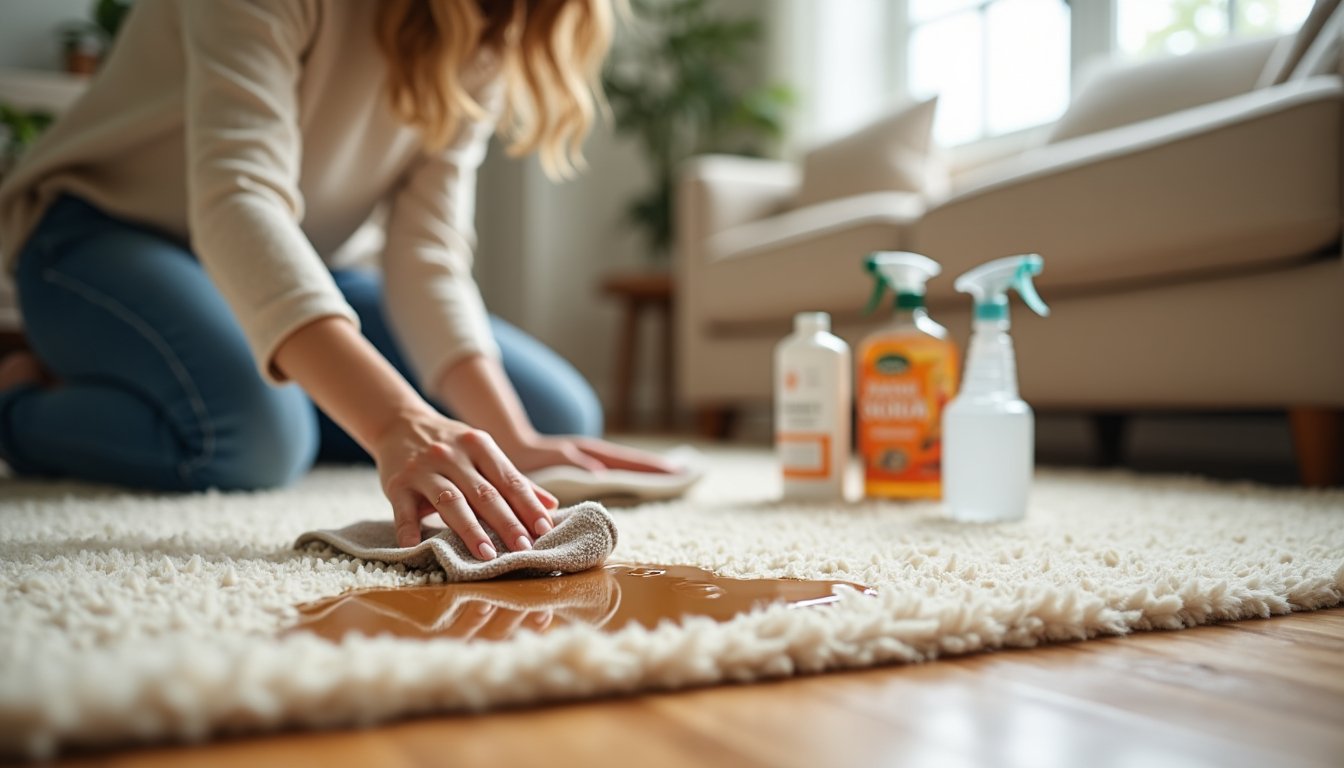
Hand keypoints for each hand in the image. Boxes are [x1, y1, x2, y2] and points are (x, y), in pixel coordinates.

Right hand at [371, 410, 559, 555]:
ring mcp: (423, 469)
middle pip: (484, 493)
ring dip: (470, 530)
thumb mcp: (483, 452)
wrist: (399, 423)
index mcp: (480, 446)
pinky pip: (404, 511)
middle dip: (506, 522)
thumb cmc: (451, 445)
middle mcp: (452, 455)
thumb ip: (514, 479)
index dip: (528, 505)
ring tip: (487, 554)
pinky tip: (417, 549)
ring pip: (451, 501)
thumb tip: (550, 506)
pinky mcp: (397, 484)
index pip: (509, 479)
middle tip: (524, 548)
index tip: (544, 529)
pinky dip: (409, 530)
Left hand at [499, 433, 680, 474]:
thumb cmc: (526, 458)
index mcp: (588, 454)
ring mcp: (589, 458)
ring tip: (672, 475)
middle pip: (631, 460)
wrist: (507, 447)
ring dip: (646, 469)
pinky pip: (614, 468)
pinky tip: (639, 480)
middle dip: (656, 467)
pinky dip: (630, 473)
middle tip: (686, 472)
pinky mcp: (583, 465)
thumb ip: (572, 466)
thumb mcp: (548, 462)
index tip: (678, 471)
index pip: (628, 461)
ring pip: (624, 464)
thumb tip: (601, 473)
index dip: (652, 468)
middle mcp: (593, 454)